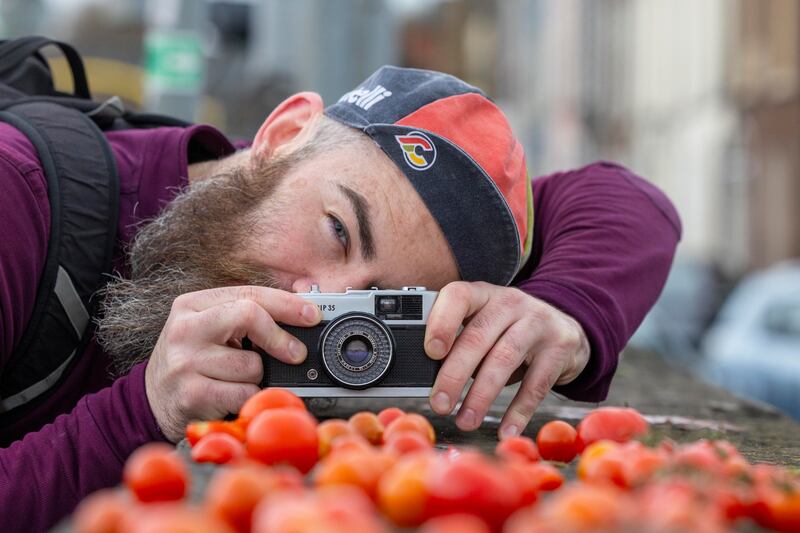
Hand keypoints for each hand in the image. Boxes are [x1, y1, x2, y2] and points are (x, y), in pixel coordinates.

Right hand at [144, 286, 320, 441]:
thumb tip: (302, 306)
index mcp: (192, 304)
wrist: (151, 402)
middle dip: (280, 337)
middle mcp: (185, 329)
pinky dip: (250, 397)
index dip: (287, 305)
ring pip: (252, 364)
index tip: (312, 315)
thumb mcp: (211, 328)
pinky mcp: (191, 394)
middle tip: (296, 354)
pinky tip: (233, 396)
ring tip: (237, 379)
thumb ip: (247, 315)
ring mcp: (185, 362)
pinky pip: (244, 393)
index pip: (249, 295)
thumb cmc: (191, 362)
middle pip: (249, 316)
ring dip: (258, 376)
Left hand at [425, 281, 589, 437]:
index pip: (458, 296)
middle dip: (454, 374)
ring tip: (465, 420)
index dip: (442, 322)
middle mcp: (509, 302)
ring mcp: (537, 322)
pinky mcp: (559, 347)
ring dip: (481, 396)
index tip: (430, 352)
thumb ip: (458, 342)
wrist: (563, 327)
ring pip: (504, 359)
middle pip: (478, 337)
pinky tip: (506, 429)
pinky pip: (537, 384)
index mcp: (482, 294)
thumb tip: (430, 383)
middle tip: (440, 404)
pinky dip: (519, 411)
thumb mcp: (483, 323)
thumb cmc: (508, 330)